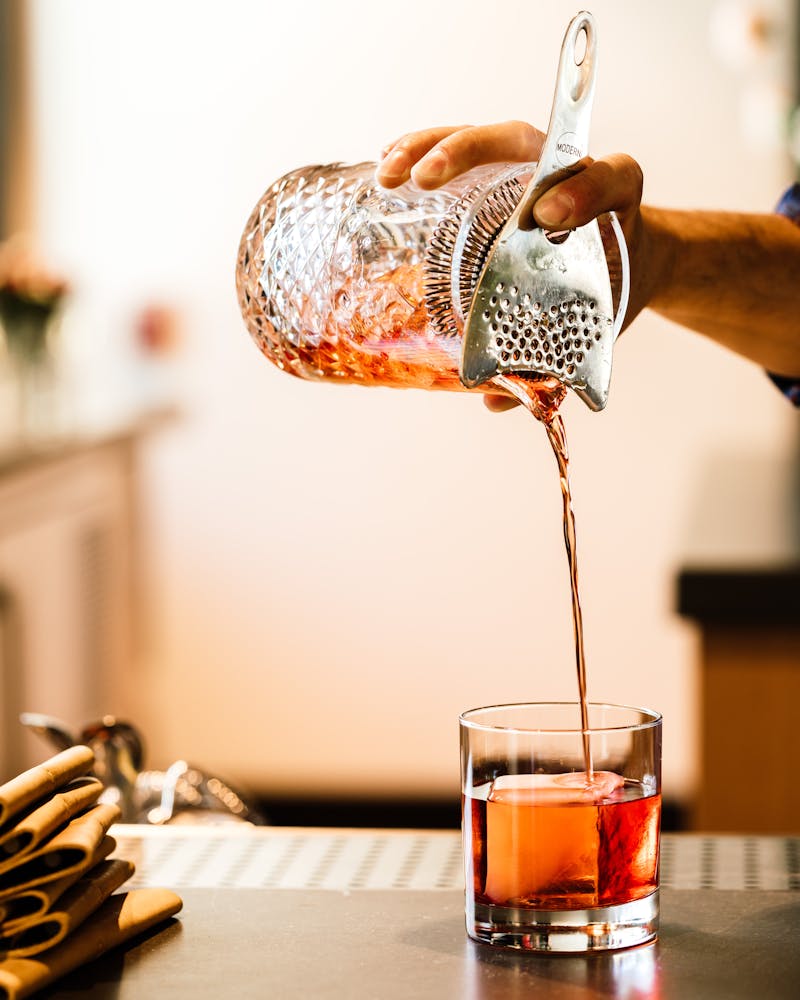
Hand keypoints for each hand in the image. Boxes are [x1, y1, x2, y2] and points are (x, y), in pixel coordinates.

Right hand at [377, 122, 647, 409]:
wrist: (618, 264)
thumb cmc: (607, 288)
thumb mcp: (592, 327)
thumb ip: (552, 365)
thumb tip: (496, 399)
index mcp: (611, 203)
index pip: (610, 177)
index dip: (585, 186)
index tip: (550, 216)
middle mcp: (564, 173)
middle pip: (519, 139)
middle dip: (469, 150)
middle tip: (427, 179)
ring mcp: (525, 167)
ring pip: (479, 139)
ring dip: (427, 148)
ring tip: (389, 176)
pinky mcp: (494, 174)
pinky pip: (456, 152)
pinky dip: (418, 153)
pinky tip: (386, 169)